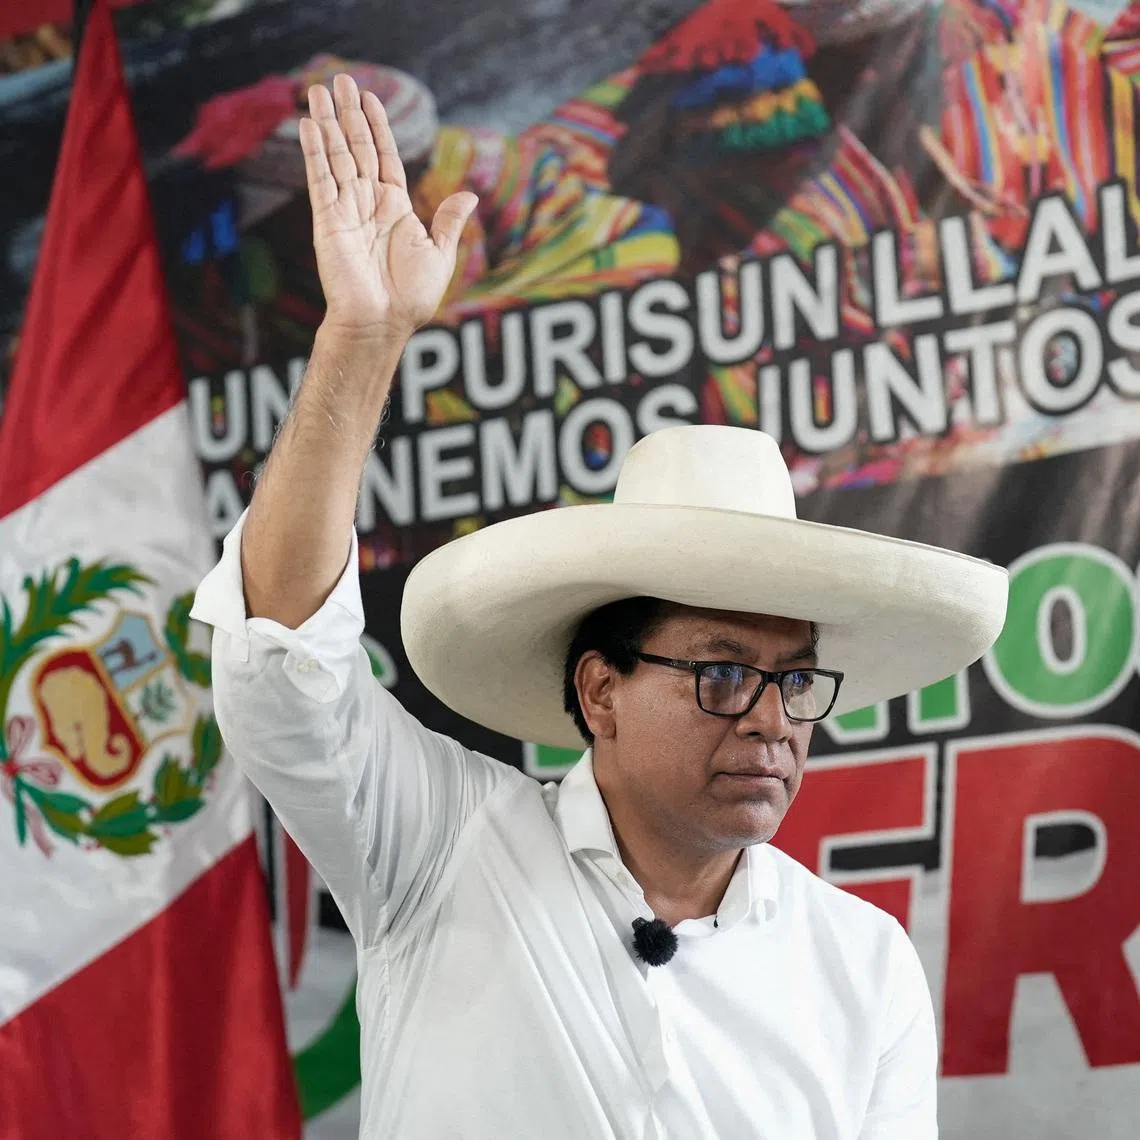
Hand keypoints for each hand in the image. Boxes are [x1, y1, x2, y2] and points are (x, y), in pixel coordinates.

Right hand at [298, 74, 476, 341]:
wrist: (383, 322)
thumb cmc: (411, 296)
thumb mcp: (439, 254)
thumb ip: (447, 221)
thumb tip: (468, 194)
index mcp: (394, 208)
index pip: (383, 156)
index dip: (377, 127)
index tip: (369, 96)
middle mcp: (368, 204)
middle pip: (355, 148)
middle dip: (348, 114)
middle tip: (339, 79)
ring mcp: (346, 210)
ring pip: (335, 156)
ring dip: (327, 122)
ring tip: (318, 89)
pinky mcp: (327, 220)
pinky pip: (319, 179)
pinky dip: (313, 151)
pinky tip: (308, 124)